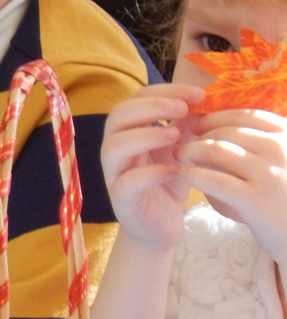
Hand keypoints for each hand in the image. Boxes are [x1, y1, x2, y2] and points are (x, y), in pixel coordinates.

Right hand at [101, 82, 204, 249]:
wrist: (159, 227)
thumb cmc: (167, 182)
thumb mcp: (180, 147)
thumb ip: (185, 123)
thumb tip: (203, 97)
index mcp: (129, 130)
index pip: (137, 98)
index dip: (165, 90)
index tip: (198, 94)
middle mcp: (115, 148)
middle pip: (118, 116)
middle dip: (151, 107)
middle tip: (182, 109)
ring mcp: (115, 174)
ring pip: (116, 146)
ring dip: (146, 136)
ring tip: (175, 136)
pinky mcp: (122, 199)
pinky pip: (128, 182)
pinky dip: (152, 173)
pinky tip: (176, 170)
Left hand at [177, 108, 286, 267]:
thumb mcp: (282, 161)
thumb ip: (260, 143)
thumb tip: (219, 124)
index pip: (244, 115)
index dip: (215, 116)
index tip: (196, 122)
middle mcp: (280, 149)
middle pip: (227, 131)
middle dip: (198, 133)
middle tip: (179, 139)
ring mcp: (269, 174)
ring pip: (218, 151)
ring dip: (191, 150)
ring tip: (177, 155)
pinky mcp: (256, 200)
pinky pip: (216, 181)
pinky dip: (195, 174)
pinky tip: (183, 174)